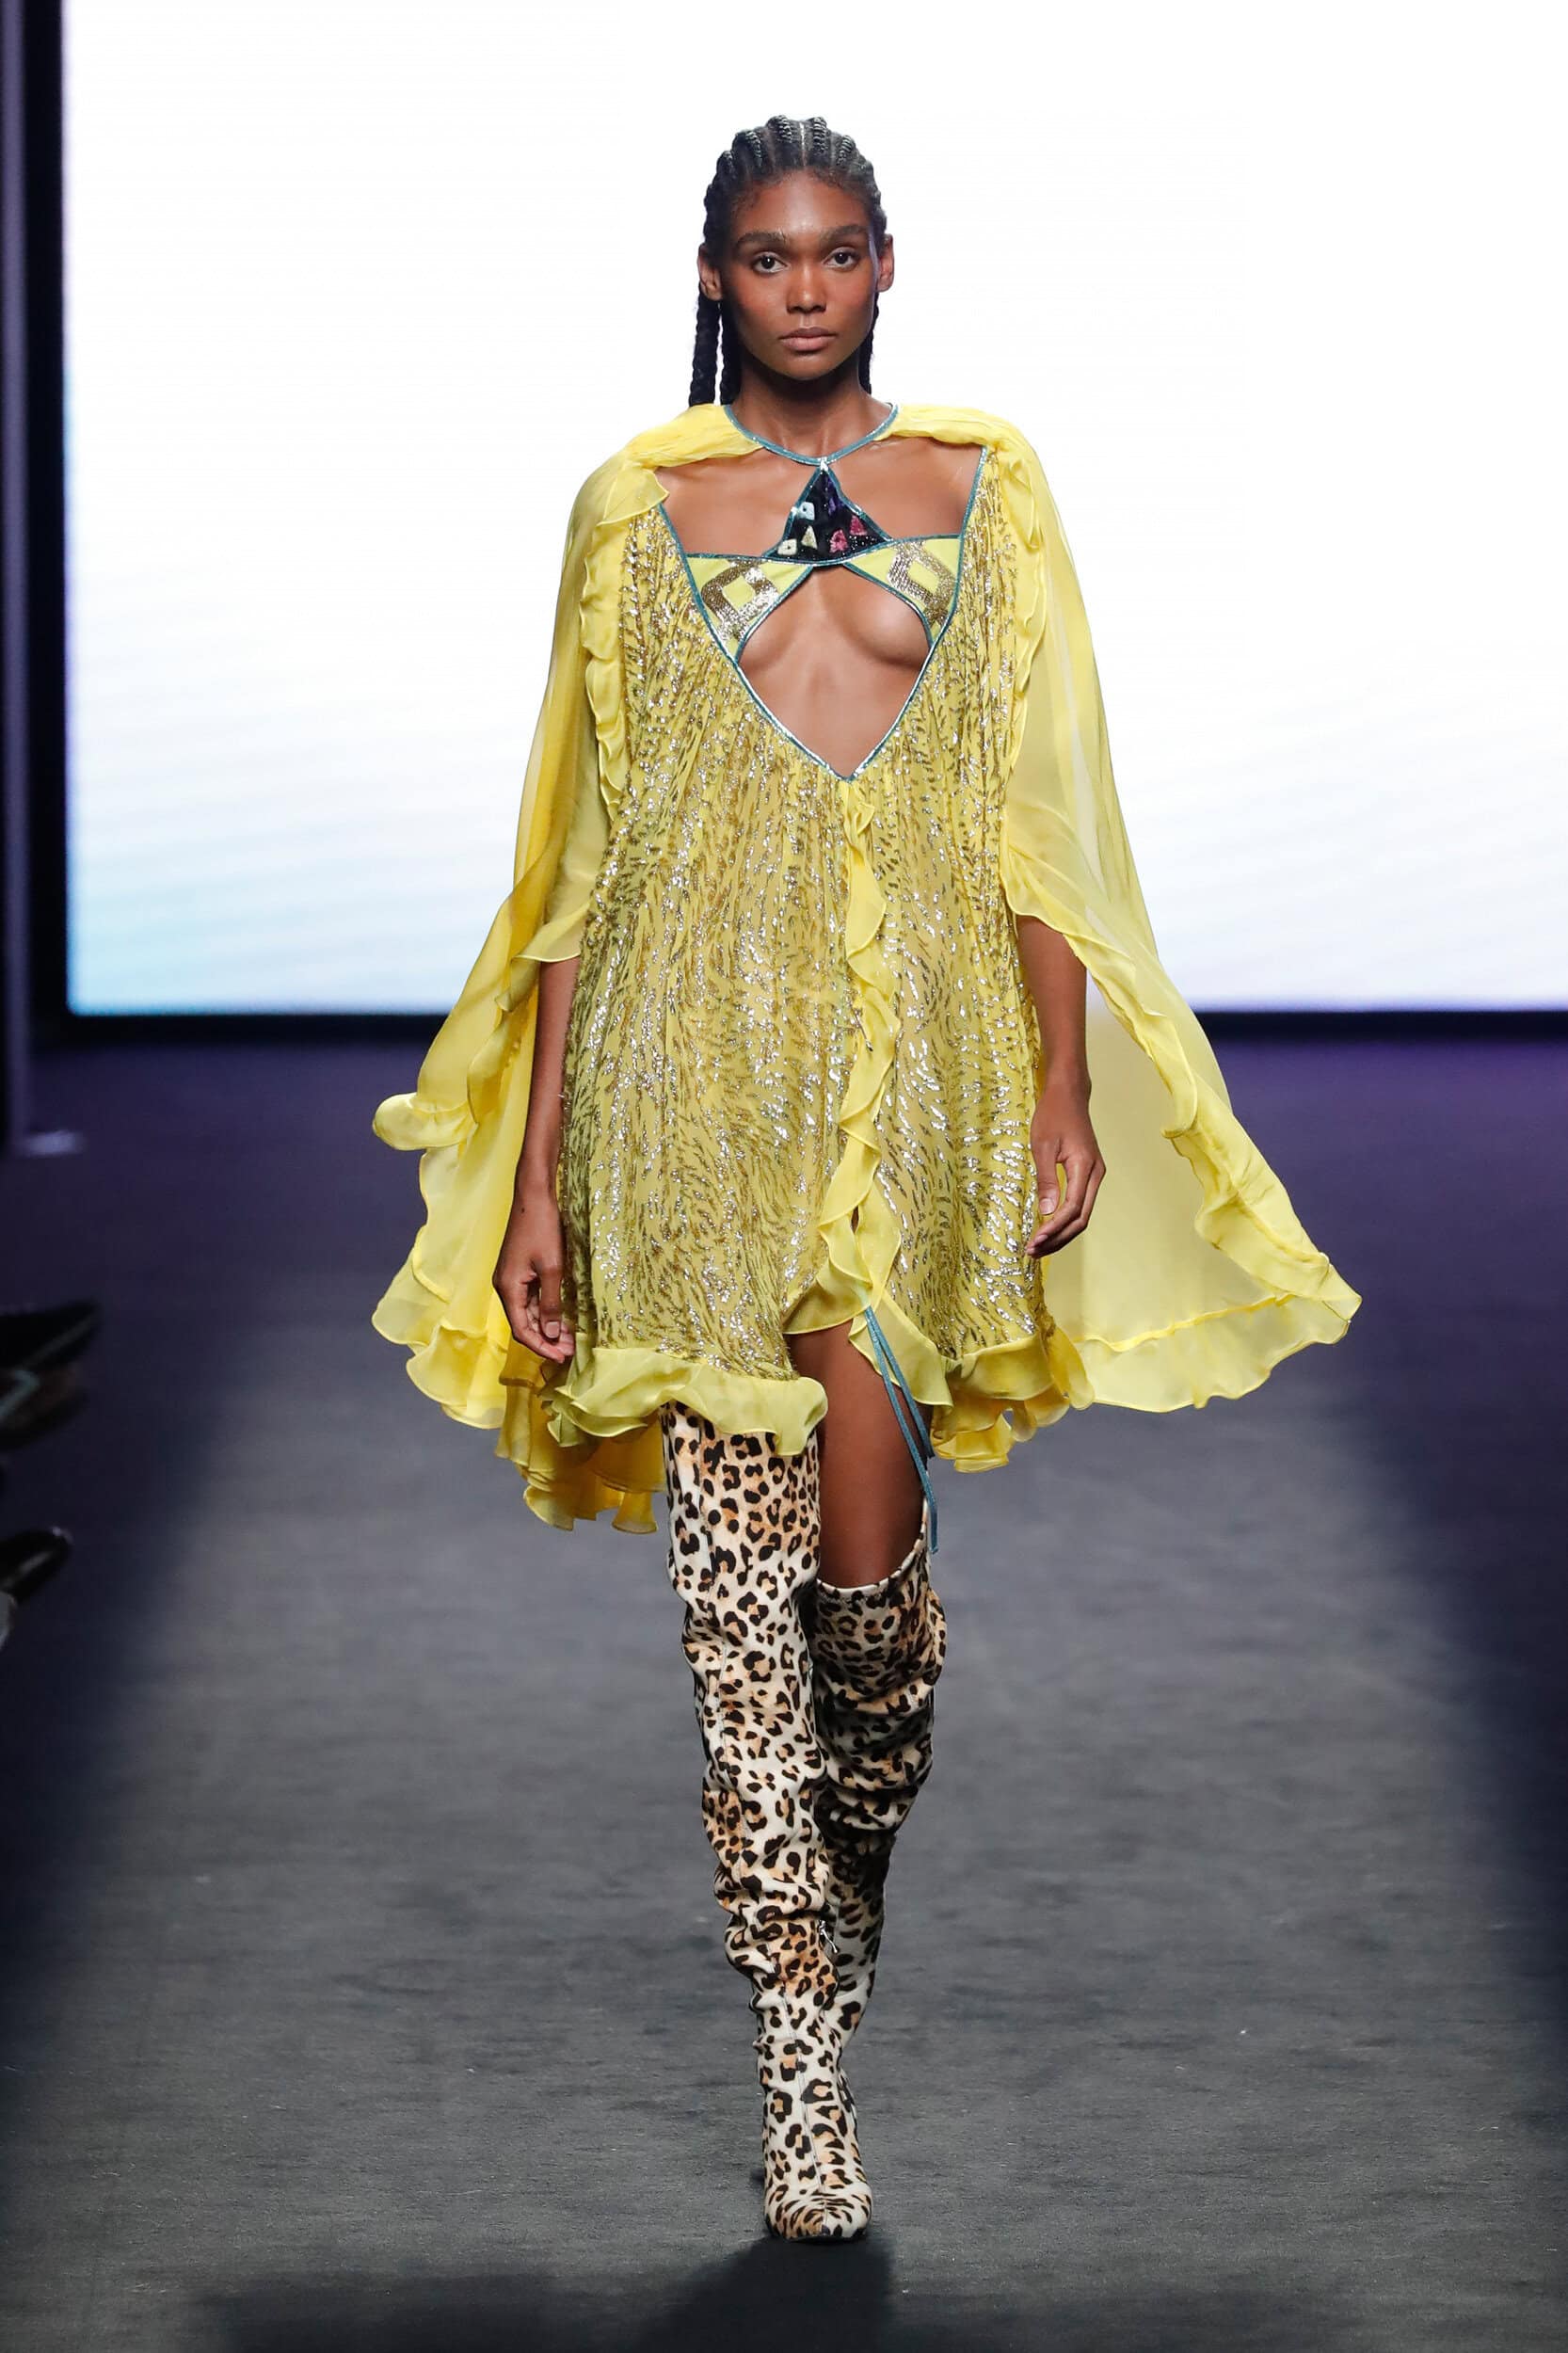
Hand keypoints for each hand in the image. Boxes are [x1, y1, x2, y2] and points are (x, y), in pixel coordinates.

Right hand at [493, 1189, 574, 1364]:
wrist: (533, 1196)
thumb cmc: (542, 1229)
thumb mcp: (552, 1268)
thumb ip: (550, 1303)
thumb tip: (549, 1335)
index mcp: (508, 1288)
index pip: (522, 1330)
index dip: (540, 1347)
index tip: (561, 1358)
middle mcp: (505, 1286)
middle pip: (523, 1323)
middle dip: (546, 1340)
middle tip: (570, 1352)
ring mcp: (511, 1279)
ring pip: (528, 1313)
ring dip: (547, 1327)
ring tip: (569, 1340)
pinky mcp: (519, 1271)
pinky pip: (531, 1299)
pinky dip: (545, 1311)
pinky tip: (562, 1318)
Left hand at [1026, 1079, 1104, 1256]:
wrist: (1068, 1095)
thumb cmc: (1053, 1115)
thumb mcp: (1042, 1146)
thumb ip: (1046, 1180)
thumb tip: (1045, 1213)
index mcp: (1086, 1168)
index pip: (1072, 1209)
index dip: (1053, 1229)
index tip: (1034, 1241)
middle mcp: (1096, 1175)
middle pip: (1081, 1219)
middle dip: (1058, 1238)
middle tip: (1033, 1251)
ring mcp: (1095, 1176)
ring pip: (1082, 1215)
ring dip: (1061, 1233)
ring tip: (1038, 1246)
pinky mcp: (1089, 1175)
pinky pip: (1080, 1204)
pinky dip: (1065, 1220)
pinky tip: (1048, 1229)